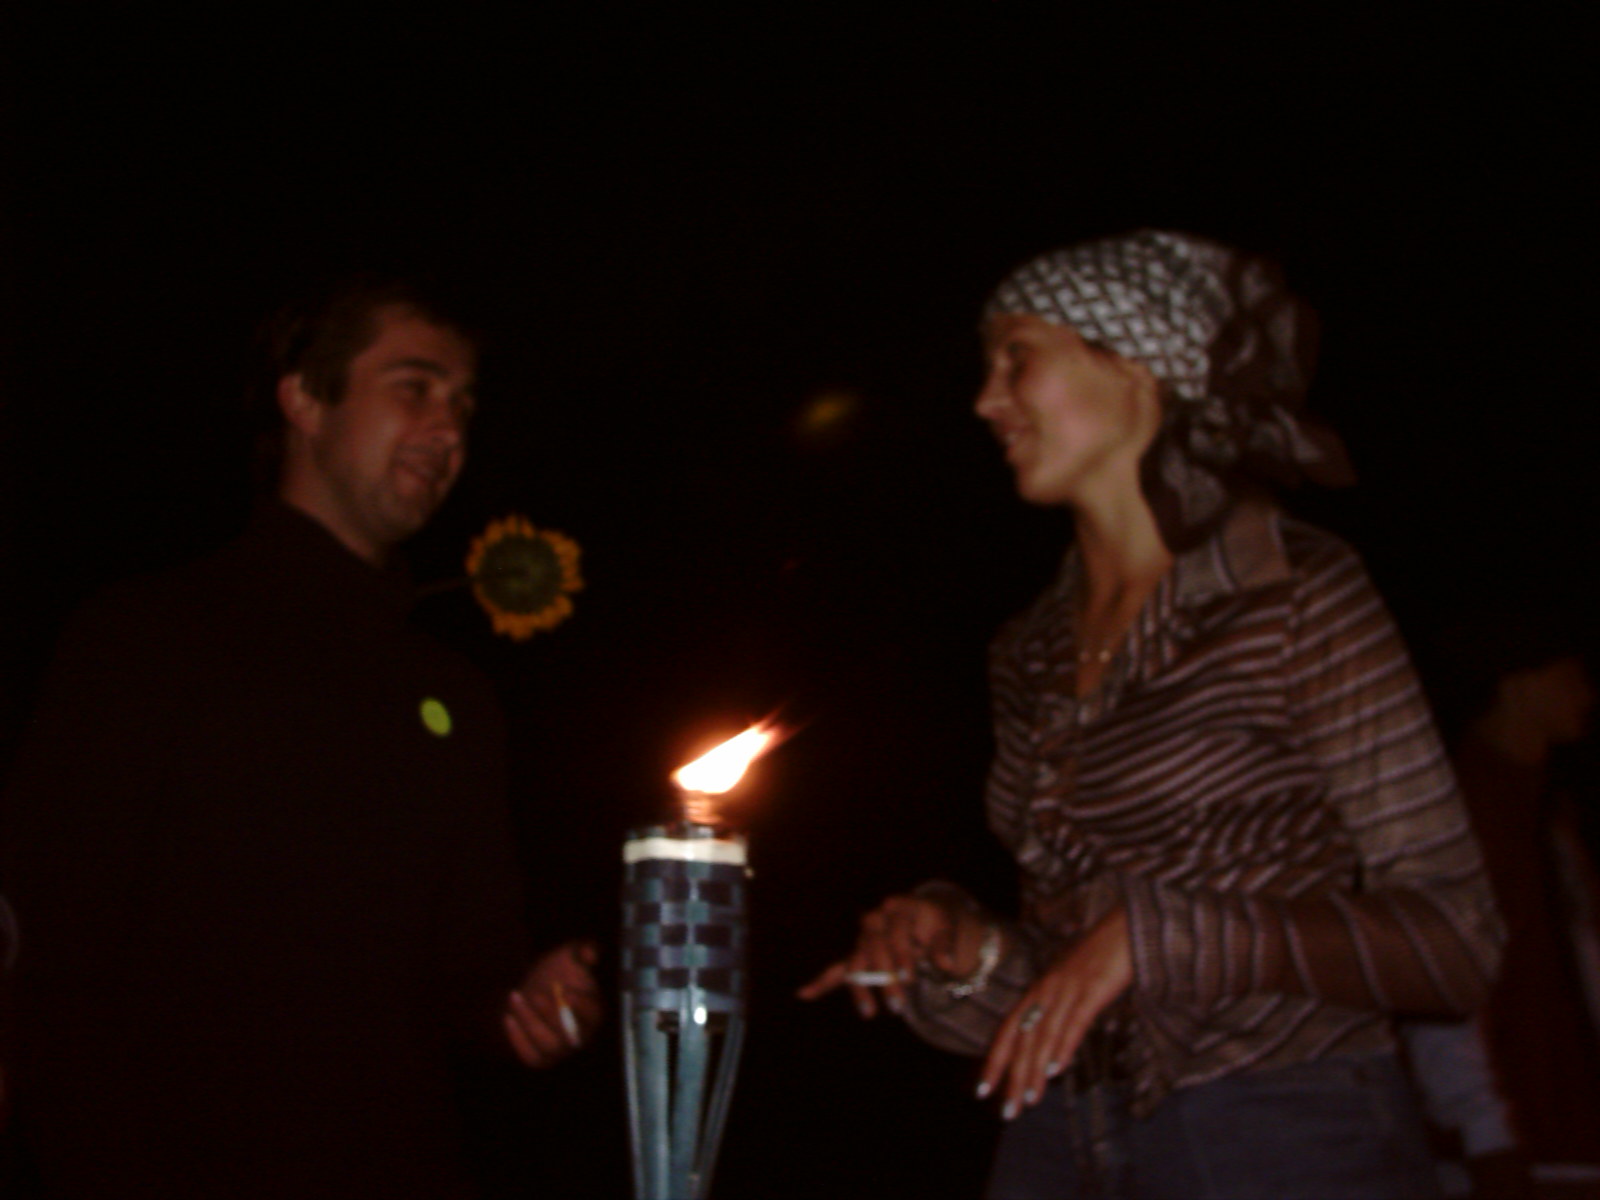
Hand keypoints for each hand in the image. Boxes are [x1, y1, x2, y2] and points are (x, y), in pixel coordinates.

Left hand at [504, 939, 602, 1067]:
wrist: (530, 992)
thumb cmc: (556, 973)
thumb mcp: (570, 956)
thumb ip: (583, 950)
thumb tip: (590, 952)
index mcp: (592, 1012)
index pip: (594, 1015)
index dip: (582, 1006)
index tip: (566, 992)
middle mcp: (579, 1035)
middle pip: (570, 1035)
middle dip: (552, 1015)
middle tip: (536, 994)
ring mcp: (560, 1050)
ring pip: (549, 1046)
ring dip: (531, 1022)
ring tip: (516, 997)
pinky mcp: (540, 1058)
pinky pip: (531, 1057)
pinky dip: (519, 1039)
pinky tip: (508, 1018)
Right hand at [797, 893, 988, 1018]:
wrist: (924, 916)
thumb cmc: (936, 922)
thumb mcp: (946, 928)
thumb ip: (944, 945)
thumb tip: (947, 965)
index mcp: (897, 907)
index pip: (895, 932)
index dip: (900, 955)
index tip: (908, 977)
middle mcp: (876, 920)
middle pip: (874, 949)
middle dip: (884, 979)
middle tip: (898, 1006)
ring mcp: (864, 938)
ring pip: (856, 962)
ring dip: (861, 988)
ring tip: (869, 1012)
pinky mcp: (858, 954)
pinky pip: (838, 968)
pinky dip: (822, 982)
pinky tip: (805, 994)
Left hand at [977, 909, 1130, 1119]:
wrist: (1125, 925)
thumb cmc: (1101, 957)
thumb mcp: (1072, 984)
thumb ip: (1059, 1012)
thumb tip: (1053, 1052)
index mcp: (1039, 989)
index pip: (1009, 1029)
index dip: (995, 1060)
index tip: (983, 1091)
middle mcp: (1047, 990)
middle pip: (1023, 1038)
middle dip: (1013, 1077)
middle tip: (1008, 1111)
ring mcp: (1068, 988)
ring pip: (1045, 1035)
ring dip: (1035, 1071)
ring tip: (1029, 1101)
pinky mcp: (1093, 988)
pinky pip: (1074, 1020)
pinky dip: (1063, 1045)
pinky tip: (1057, 1068)